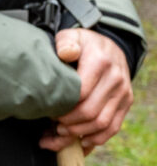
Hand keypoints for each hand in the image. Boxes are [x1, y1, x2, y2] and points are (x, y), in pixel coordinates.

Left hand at [38, 28, 132, 154]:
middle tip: (53, 123)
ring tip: (62, 132)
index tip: (49, 107)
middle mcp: (115, 79)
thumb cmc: (84, 42)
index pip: (82, 91)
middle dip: (70, 122)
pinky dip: (98, 138)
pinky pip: (114, 127)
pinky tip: (82, 139)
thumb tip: (65, 53)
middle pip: (91, 110)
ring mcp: (123, 93)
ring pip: (103, 123)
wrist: (110, 46)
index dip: (64, 104)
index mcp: (100, 61)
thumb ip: (66, 42)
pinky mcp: (126, 103)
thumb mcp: (72, 35)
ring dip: (81, 132)